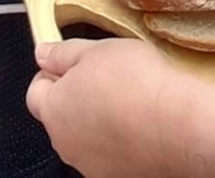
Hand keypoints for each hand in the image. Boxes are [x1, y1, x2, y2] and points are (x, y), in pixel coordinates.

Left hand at [27, 39, 200, 176]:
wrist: (179, 125)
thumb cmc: (139, 84)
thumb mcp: (97, 50)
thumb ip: (63, 52)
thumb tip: (42, 54)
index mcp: (54, 109)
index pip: (36, 91)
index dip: (53, 72)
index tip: (72, 64)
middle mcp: (65, 143)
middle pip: (61, 116)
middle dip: (78, 98)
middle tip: (108, 79)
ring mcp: (90, 163)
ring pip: (86, 137)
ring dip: (99, 121)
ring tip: (130, 102)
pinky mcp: (116, 175)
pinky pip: (110, 154)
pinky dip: (120, 141)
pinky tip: (141, 125)